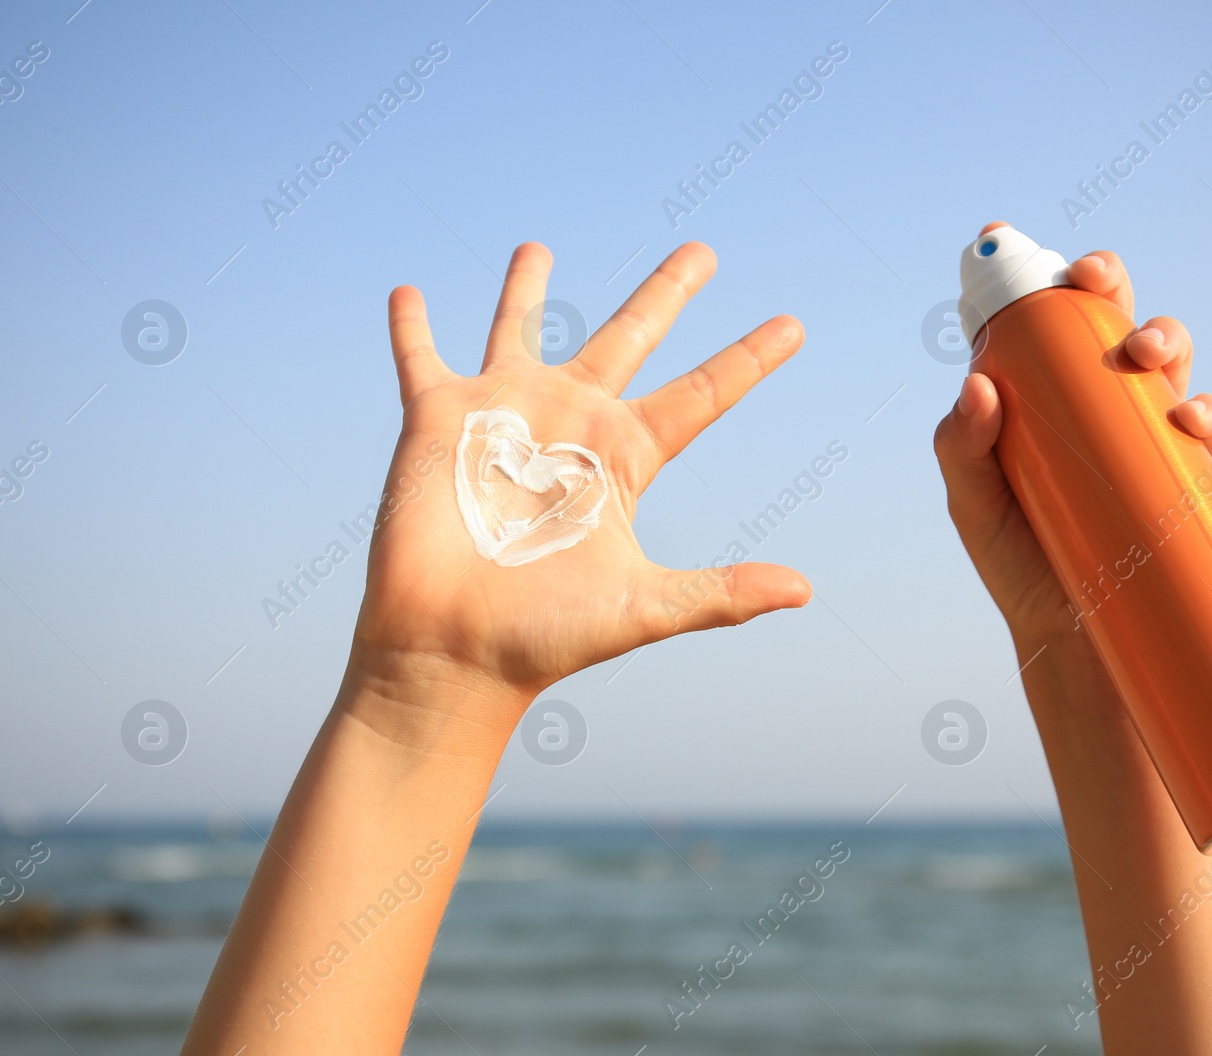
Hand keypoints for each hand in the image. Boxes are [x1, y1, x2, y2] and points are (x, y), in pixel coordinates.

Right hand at [349, 242, 810, 720]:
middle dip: (665, 293)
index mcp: (624, 457)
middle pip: (630, 338)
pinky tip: (407, 292)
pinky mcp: (437, 421)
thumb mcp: (645, 607)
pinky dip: (412, 326)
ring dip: (524, 288)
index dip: (746, 360)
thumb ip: (722, 593)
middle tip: (702, 251)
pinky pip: (421, 357)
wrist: (454, 652)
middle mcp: (570, 423)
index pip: (701, 394)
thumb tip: (804, 591)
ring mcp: (504, 416)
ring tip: (536, 247)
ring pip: (518, 329)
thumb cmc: (547, 636)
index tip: (794, 327)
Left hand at [932, 226, 1211, 644]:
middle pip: (1109, 314)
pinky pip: (1206, 429)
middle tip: (1090, 281)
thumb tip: (977, 384)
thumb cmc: (1016, 560)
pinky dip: (1203, 414)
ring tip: (1141, 352)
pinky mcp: (1185, 474)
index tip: (1008, 245)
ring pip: (1166, 357)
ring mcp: (1144, 431)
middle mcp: (1097, 398)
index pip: (1039, 319)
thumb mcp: (973, 505)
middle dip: (1105, 281)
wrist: (1072, 639)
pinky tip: (1186, 420)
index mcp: (1042, 393)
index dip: (1032, 275)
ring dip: (1162, 334)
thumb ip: (960, 448)